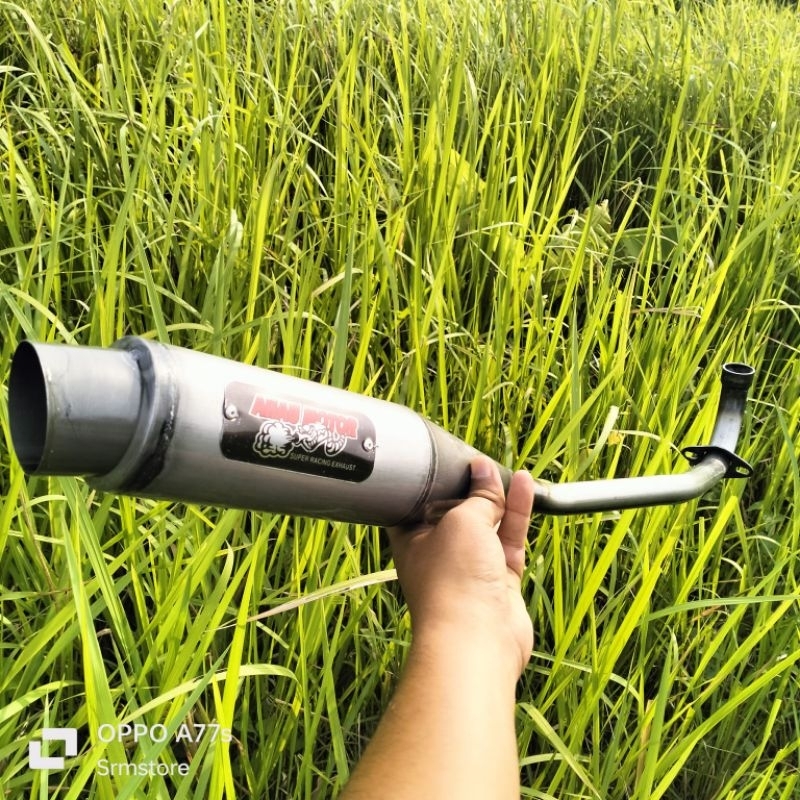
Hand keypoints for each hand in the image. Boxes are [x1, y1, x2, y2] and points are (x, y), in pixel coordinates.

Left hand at [387, 455, 534, 680]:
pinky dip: (517, 516)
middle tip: (482, 462)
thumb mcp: (461, 522)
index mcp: (412, 540)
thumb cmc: (453, 580)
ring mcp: (470, 568)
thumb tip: (484, 469)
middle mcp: (438, 553)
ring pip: (486, 525)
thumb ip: (477, 496)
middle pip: (455, 513)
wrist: (477, 639)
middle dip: (469, 489)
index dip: (432, 481)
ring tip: (510, 470)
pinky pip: (509, 541)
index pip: (417, 504)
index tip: (446, 459)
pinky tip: (525, 488)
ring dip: (498, 499)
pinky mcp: (499, 581)